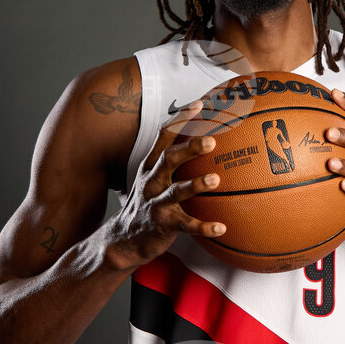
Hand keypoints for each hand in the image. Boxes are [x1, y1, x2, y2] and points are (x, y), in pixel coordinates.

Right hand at [106, 102, 225, 268]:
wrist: (122, 240)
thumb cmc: (147, 204)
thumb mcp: (154, 179)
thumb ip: (173, 162)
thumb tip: (204, 142)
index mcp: (151, 167)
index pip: (165, 136)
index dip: (181, 120)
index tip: (200, 104)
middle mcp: (152, 182)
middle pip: (169, 160)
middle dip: (189, 148)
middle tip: (211, 140)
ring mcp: (156, 204)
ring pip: (176, 192)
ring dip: (196, 185)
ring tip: (216, 179)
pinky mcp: (162, 225)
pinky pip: (186, 226)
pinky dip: (203, 227)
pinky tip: (222, 227)